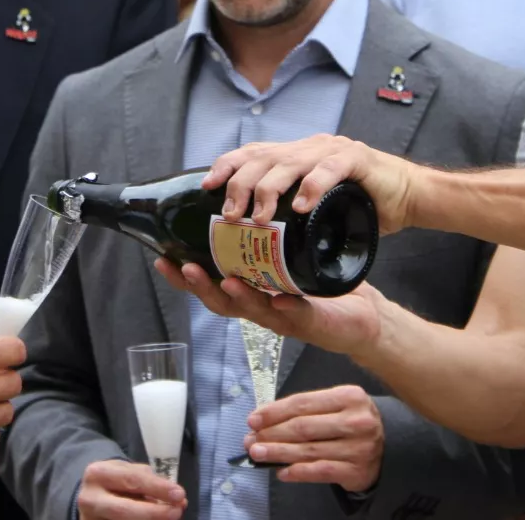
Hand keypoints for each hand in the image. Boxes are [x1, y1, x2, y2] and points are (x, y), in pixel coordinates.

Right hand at [76, 459, 185, 519]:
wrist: (89, 495)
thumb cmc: (115, 481)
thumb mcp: (127, 472)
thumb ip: (152, 483)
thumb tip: (179, 499)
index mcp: (98, 474)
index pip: (132, 481)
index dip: (158, 488)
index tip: (180, 494)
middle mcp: (89, 498)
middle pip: (124, 510)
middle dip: (154, 513)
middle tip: (176, 512)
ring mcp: (89, 519)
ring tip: (169, 516)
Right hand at [154, 258, 383, 357]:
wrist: (362, 315)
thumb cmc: (320, 286)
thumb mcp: (286, 259)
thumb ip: (264, 239)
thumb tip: (241, 202)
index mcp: (251, 292)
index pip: (210, 285)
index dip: (183, 278)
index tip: (162, 260)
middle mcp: (262, 308)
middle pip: (222, 303)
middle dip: (201, 287)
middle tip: (184, 268)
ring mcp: (285, 319)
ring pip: (254, 312)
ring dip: (238, 297)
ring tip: (227, 280)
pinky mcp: (313, 323)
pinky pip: (297, 317)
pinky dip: (286, 308)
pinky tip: (279, 299)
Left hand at [203, 134, 415, 233]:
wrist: (408, 196)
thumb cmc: (359, 204)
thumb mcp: (316, 205)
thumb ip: (289, 209)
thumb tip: (250, 234)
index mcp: (296, 154)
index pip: (253, 152)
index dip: (228, 165)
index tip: (206, 186)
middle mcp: (310, 147)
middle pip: (264, 157)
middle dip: (240, 183)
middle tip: (230, 214)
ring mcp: (333, 150)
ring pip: (291, 162)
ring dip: (269, 189)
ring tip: (258, 216)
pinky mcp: (358, 159)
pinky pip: (330, 169)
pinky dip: (313, 186)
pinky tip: (302, 207)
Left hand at [244, 385, 383, 492]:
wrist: (389, 444)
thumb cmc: (352, 420)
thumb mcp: (337, 404)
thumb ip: (307, 409)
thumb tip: (265, 420)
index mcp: (349, 396)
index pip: (303, 403)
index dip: (274, 412)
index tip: (253, 419)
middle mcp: (356, 421)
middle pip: (303, 427)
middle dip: (272, 434)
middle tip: (250, 440)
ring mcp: (358, 447)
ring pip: (308, 451)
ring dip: (278, 453)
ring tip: (257, 454)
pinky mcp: (356, 471)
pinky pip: (319, 471)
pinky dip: (297, 472)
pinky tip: (281, 471)